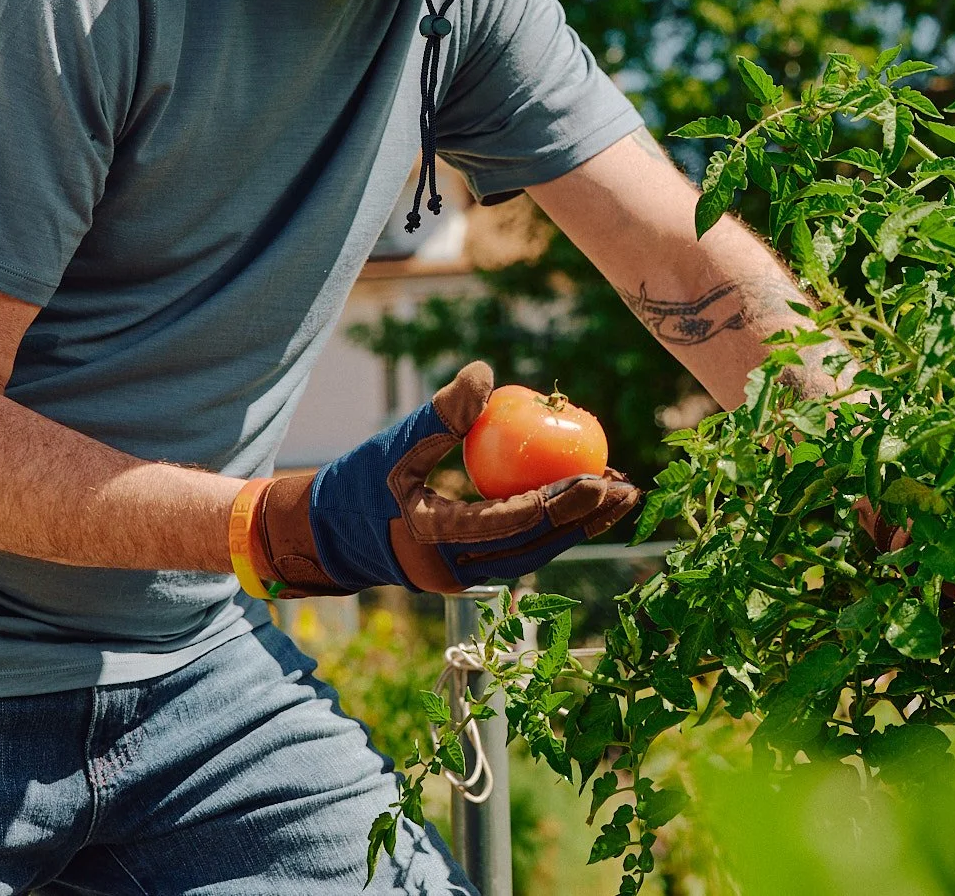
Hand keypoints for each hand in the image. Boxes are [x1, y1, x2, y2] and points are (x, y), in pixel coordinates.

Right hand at [244, 362, 639, 595]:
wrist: (330, 535)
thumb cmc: (361, 481)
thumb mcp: (394, 444)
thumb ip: (440, 413)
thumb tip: (484, 375)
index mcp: (433, 539)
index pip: (506, 524)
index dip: (555, 503)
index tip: (595, 478)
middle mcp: (454, 570)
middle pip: (534, 547)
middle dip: (583, 520)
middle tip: (624, 488)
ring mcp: (465, 580)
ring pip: (534, 556)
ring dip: (579, 529)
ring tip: (620, 498)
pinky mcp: (472, 575)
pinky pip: (524, 553)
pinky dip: (556, 531)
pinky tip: (586, 506)